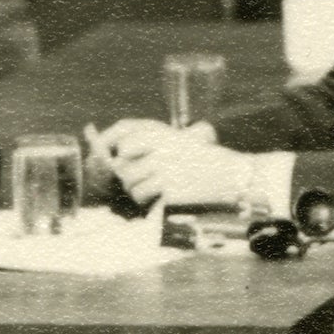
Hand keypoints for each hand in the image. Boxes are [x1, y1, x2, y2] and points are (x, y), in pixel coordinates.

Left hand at [89, 118, 253, 208]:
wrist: (232, 175)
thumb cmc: (201, 161)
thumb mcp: (176, 142)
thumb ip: (145, 147)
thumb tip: (111, 160)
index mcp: (161, 132)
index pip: (122, 136)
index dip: (107, 144)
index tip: (101, 152)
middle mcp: (159, 147)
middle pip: (122, 166)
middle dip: (128, 176)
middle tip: (143, 178)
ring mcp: (163, 168)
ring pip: (130, 184)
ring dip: (139, 190)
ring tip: (159, 187)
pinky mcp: (168, 189)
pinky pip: (143, 197)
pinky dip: (149, 201)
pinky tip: (164, 196)